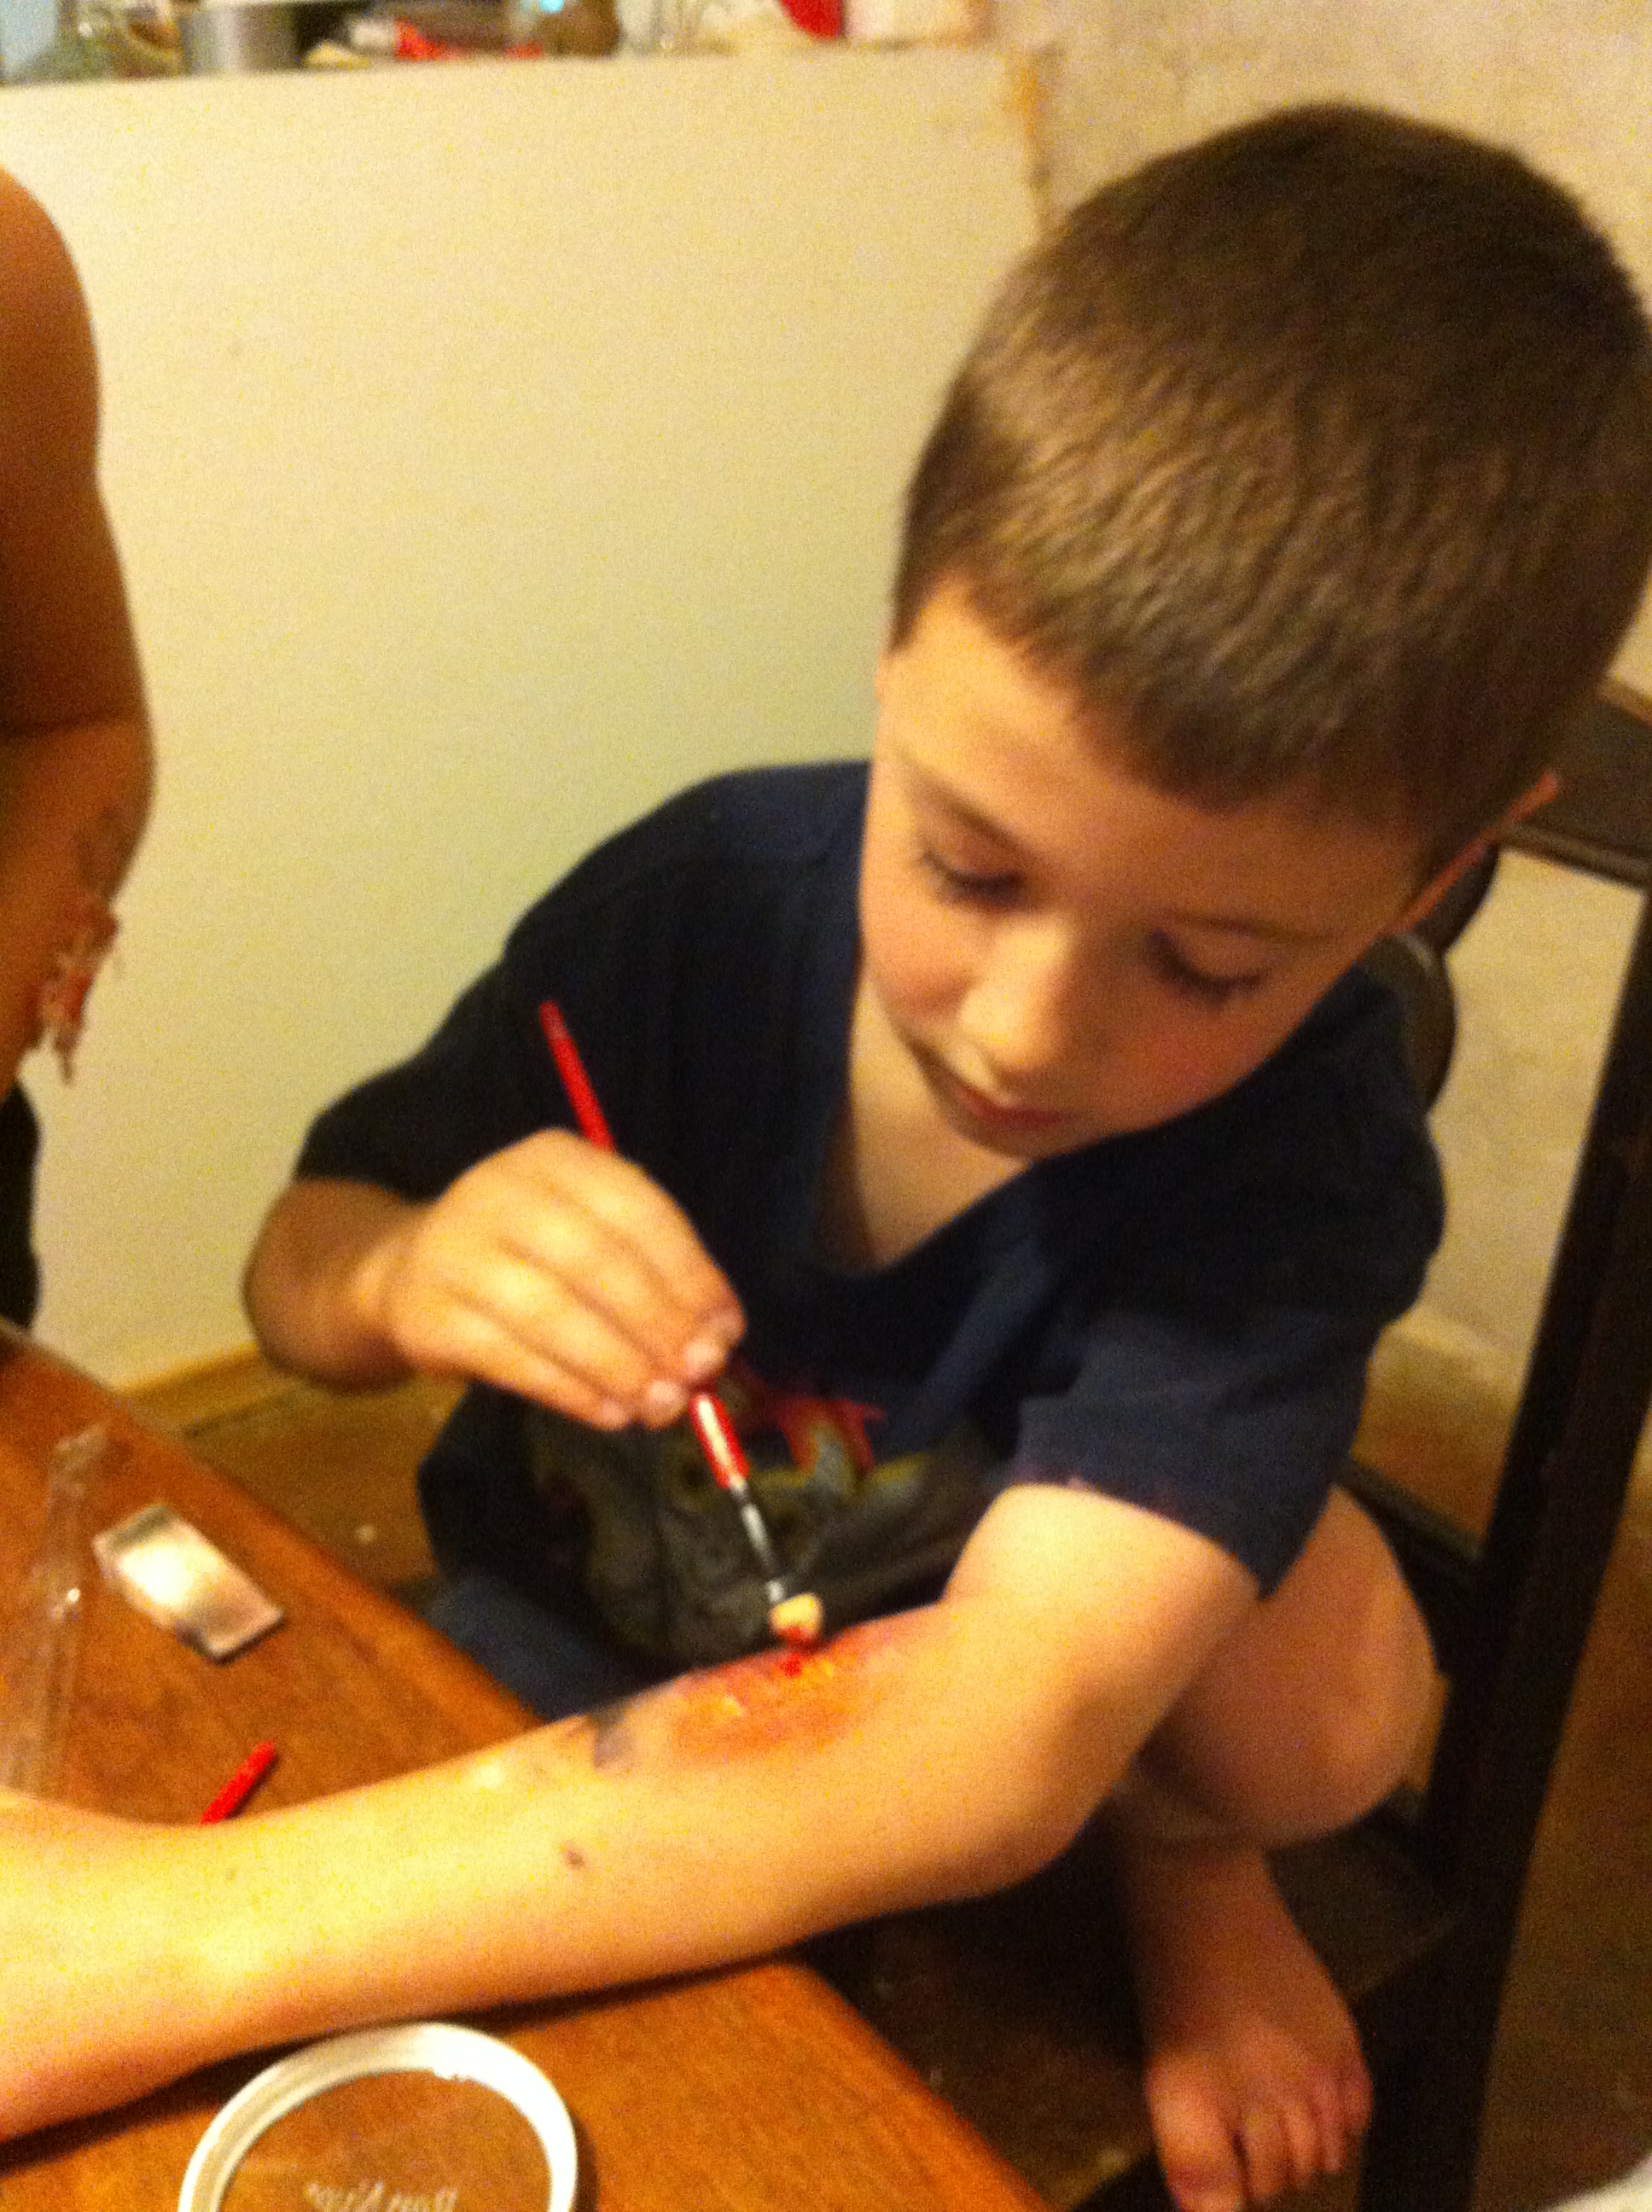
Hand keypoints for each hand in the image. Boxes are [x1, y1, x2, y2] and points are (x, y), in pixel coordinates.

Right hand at [359, 1131, 744, 1428]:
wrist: (408, 1270)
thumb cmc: (526, 1255)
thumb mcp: (586, 1236)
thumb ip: (650, 1277)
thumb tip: (716, 1340)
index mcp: (556, 1159)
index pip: (637, 1210)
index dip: (689, 1274)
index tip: (727, 1331)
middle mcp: (499, 1190)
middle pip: (596, 1261)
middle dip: (658, 1325)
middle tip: (698, 1376)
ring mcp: (455, 1250)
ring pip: (552, 1313)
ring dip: (618, 1367)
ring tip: (661, 1406)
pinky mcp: (427, 1313)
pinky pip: (510, 1358)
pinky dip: (570, 1391)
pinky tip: (610, 1413)